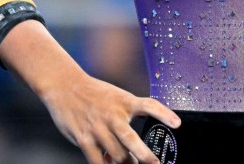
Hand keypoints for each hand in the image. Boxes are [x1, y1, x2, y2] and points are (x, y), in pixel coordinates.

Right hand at [0, 20, 179, 163]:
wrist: (65, 86)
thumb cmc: (94, 94)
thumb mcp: (116, 98)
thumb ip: (125, 119)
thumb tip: (131, 148)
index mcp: (124, 101)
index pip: (149, 105)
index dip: (164, 114)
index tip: (178, 123)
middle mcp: (112, 115)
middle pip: (131, 141)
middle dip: (144, 156)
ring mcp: (98, 128)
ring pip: (117, 156)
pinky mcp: (83, 138)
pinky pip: (98, 160)